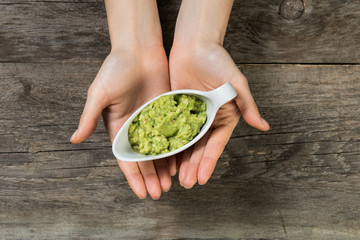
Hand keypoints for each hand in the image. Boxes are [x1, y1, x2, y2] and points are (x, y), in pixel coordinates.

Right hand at [71, 47, 175, 198]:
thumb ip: (89, 118)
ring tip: (172, 183)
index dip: (134, 177)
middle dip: (151, 177)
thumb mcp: (100, 94)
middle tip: (160, 193)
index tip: (142, 194)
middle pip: (145, 158)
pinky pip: (173, 134)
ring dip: (165, 167)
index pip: (127, 159)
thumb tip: (74, 140)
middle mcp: (137, 127)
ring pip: (160, 149)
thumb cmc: (116, 69)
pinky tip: (182, 161)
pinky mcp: (167, 111)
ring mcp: (154, 121)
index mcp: (120, 127)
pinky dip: (177, 148)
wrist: (139, 49)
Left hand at [169, 42, 269, 188]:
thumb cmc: (217, 61)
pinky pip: (171, 130)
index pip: (215, 144)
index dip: (208, 162)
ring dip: (182, 160)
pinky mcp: (176, 110)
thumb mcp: (235, 82)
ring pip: (185, 143)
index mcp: (224, 116)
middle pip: (200, 148)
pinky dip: (169, 144)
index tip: (201, 178)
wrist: (194, 44)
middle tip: (186, 184)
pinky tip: (164, 158)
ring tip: (176, 178)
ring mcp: (190, 117)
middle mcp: (208, 120)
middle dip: (193, 166)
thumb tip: (264, 127)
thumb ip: (247, 105)